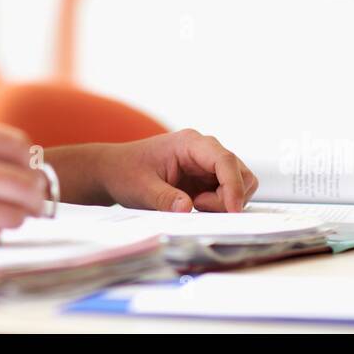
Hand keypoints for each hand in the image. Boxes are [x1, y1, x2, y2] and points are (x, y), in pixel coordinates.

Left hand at [97, 129, 257, 212]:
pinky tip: (196, 205)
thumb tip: (187, 209)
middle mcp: (204, 150)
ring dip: (225, 200)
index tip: (231, 210)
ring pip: (239, 182)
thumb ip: (165, 198)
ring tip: (195, 204)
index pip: (224, 160)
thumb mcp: (141, 188)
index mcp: (189, 143)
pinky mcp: (206, 179)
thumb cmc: (125, 172)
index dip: (233, 186)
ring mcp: (207, 164)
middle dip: (229, 196)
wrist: (114, 171)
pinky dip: (220, 204)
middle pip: (239, 172)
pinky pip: (227, 192)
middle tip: (200, 206)